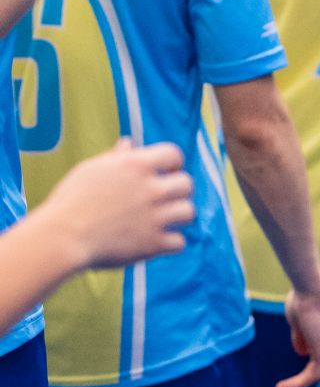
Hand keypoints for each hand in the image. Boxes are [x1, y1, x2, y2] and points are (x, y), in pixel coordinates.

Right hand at [42, 140, 194, 269]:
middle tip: (164, 198)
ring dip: (178, 215)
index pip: (174, 154)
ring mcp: (155, 217)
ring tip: (164, 219)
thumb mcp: (92, 170)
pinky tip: (158, 239)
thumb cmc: (72, 200)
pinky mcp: (153, 243)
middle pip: (187, 184)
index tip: (165, 172)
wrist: (63, 236)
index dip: (172, 163)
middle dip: (178, 190)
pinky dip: (171, 242)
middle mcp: (150, 189)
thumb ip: (117, 158)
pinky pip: (180, 242)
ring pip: (188, 212)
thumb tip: (129, 143)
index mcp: (136, 165)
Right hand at [277, 286, 319, 386]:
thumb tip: (301, 352)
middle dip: (301, 380)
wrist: (308, 291)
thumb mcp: (298, 323)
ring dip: (297, 384)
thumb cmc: (301, 300)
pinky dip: (297, 383)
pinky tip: (282, 386)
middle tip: (284, 386)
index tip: (290, 372)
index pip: (318, 358)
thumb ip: (300, 337)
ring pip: (315, 375)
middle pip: (318, 369)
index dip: (305, 368)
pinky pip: (311, 375)